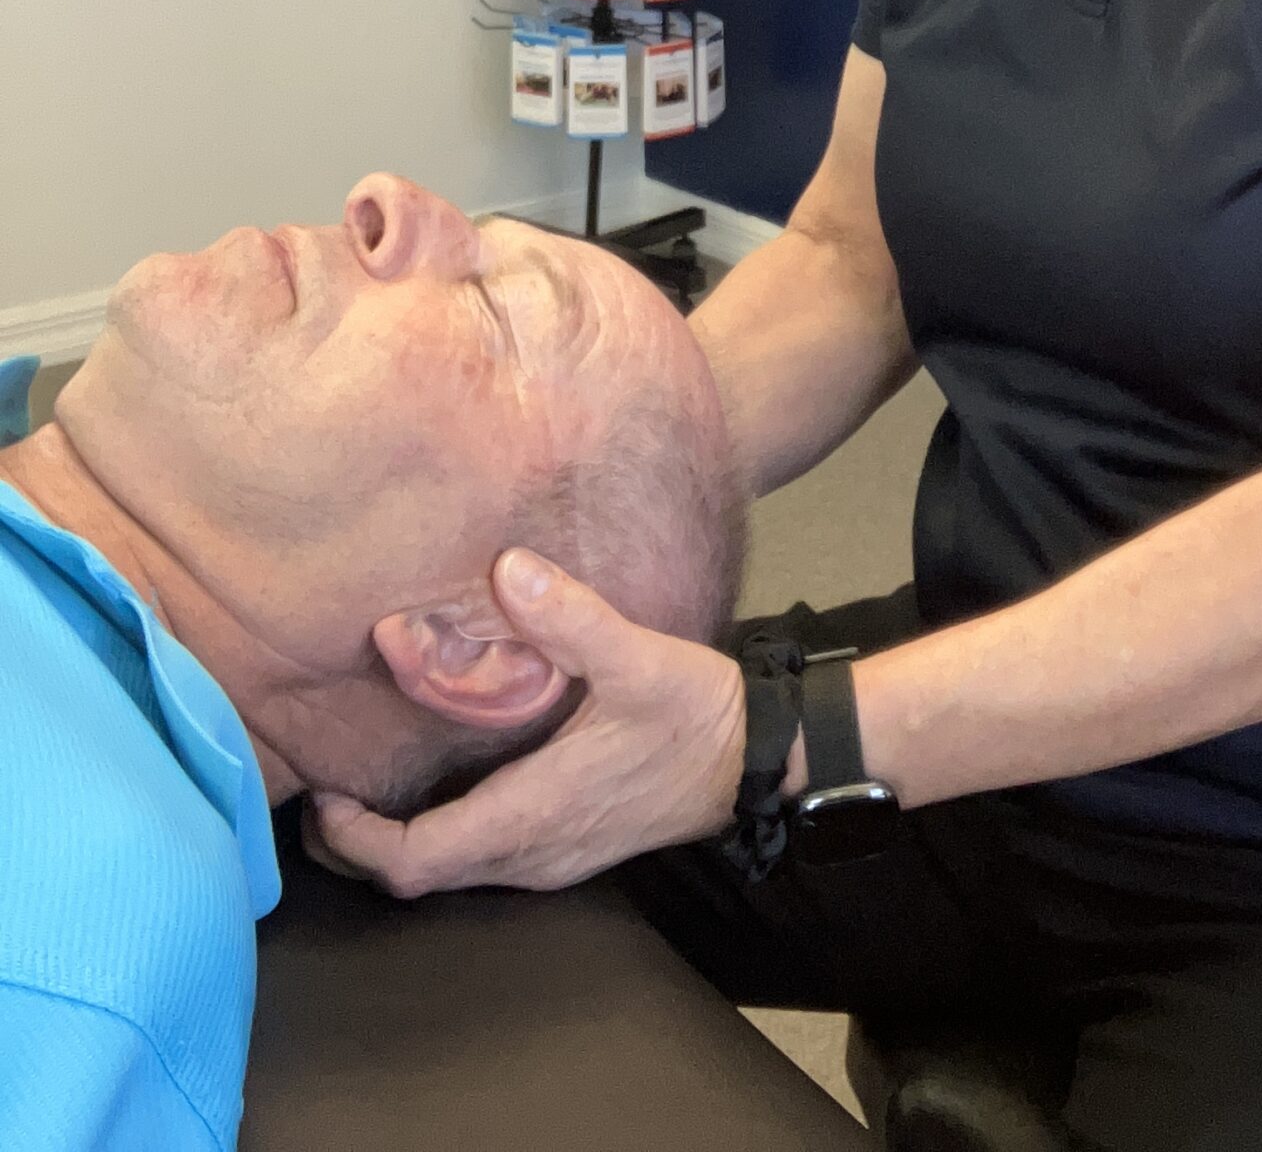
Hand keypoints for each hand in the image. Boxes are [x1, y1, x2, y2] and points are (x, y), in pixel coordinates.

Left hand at [305, 547, 746, 896]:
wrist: (754, 761)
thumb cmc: (694, 715)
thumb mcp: (637, 657)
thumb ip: (570, 617)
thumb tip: (507, 567)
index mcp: (531, 814)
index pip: (416, 861)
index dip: (356, 839)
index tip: (325, 794)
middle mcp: (531, 854)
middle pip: (417, 877)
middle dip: (360, 846)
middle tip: (325, 793)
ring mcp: (549, 861)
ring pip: (449, 874)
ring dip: (398, 844)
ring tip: (363, 791)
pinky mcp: (566, 852)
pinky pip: (479, 862)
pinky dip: (439, 838)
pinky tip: (437, 791)